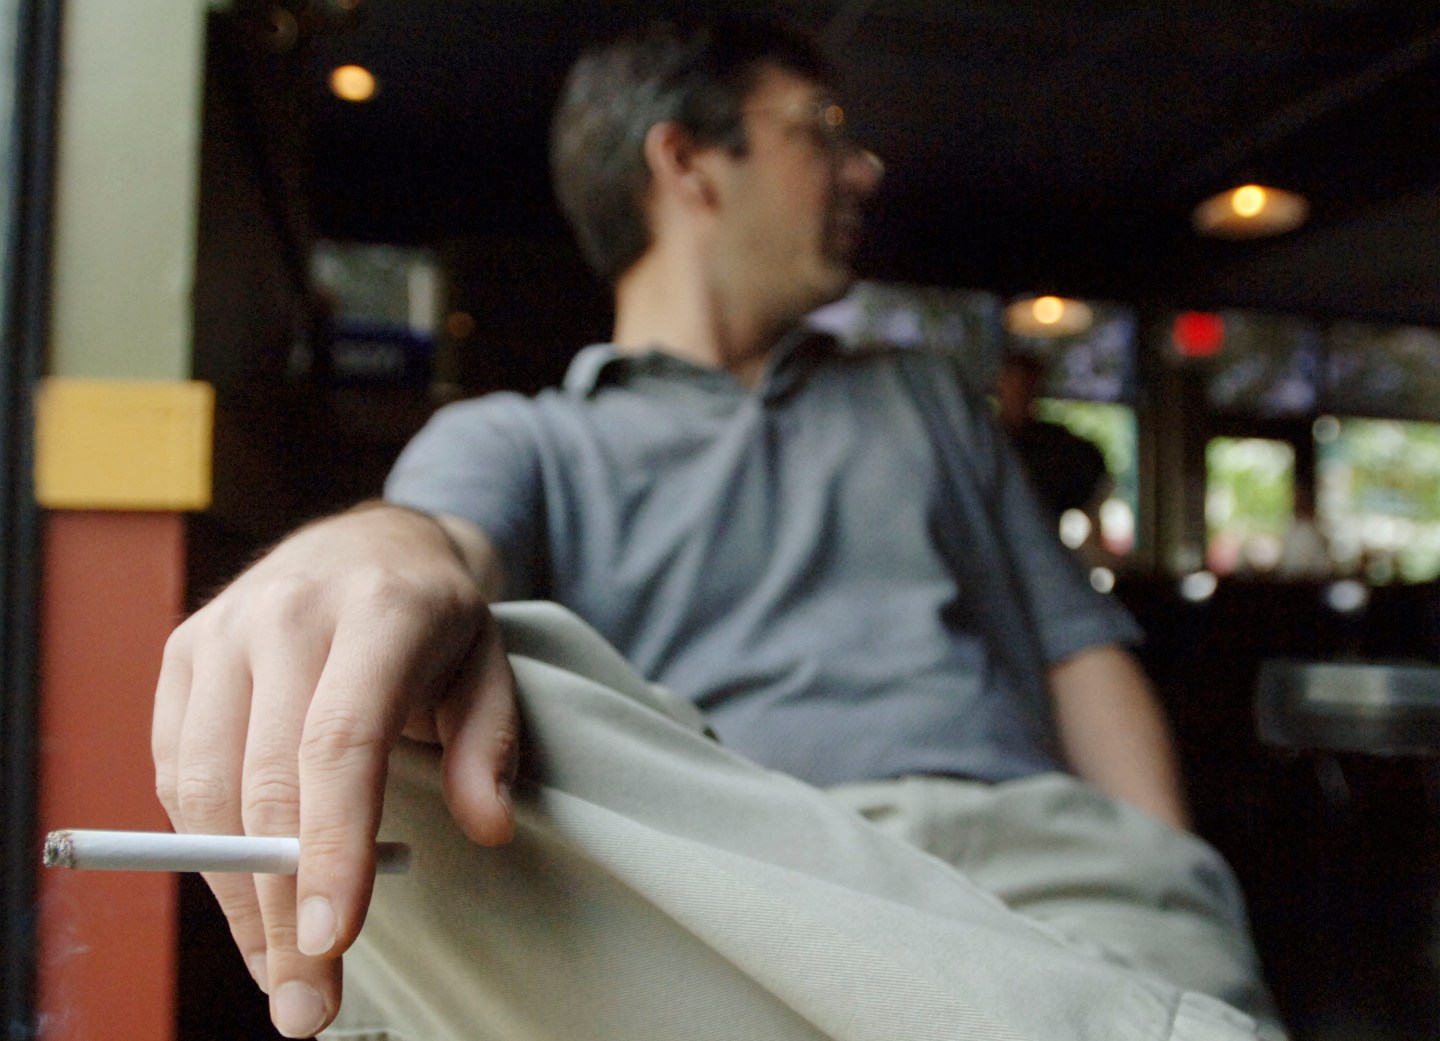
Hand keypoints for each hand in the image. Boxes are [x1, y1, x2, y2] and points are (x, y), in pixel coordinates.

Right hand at [152, 505, 517, 1036]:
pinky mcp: (182, 654)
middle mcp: (286, 614)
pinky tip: (248, 899)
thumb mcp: (491, 666)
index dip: (330, 848)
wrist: (367, 545)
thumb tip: (486, 829)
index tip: (333, 941)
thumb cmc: (436, 620)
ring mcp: (222, 630)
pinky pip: (175, 770)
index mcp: (377, 612)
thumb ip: (491, 744)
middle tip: (307, 1002)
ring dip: (235, 897)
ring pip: (203, 788)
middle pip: (264, 783)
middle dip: (280, 907)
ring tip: (277, 972)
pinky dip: (206, 849)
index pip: (340, 744)